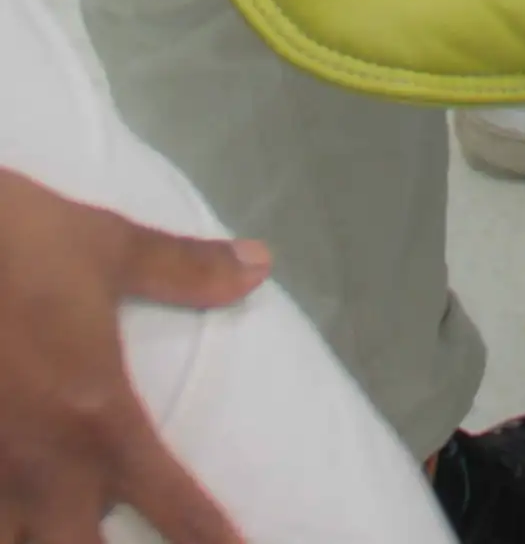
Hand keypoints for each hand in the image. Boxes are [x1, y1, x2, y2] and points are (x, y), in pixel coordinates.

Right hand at [0, 168, 270, 543]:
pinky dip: (2, 521)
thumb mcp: (108, 247)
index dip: (209, 540)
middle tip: (122, 532)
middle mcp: (40, 468)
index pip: (171, 501)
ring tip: (62, 528)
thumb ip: (185, 269)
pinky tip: (11, 515)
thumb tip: (262, 264)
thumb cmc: (13, 246)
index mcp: (97, 420)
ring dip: (41, 541)